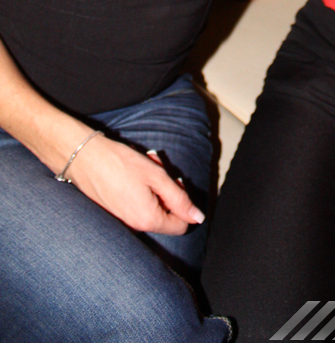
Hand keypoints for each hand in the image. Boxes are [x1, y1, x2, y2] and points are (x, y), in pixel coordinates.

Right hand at [66, 133, 204, 234]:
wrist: (84, 158)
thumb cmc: (120, 164)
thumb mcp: (157, 176)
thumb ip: (180, 198)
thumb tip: (198, 217)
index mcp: (148, 220)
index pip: (181, 225)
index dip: (184, 203)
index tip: (174, 183)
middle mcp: (135, 226)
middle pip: (166, 214)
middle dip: (168, 190)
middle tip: (159, 168)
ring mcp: (124, 220)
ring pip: (152, 205)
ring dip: (154, 185)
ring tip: (145, 164)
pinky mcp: (115, 212)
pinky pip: (137, 203)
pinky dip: (141, 188)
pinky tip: (134, 170)